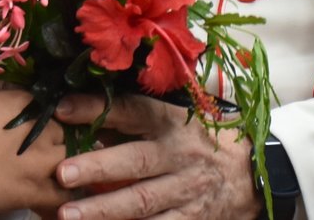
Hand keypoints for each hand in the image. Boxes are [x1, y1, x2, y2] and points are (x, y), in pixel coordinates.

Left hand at [51, 94, 259, 219]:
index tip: (61, 109)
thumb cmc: (201, 139)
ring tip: (68, 214)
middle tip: (62, 172)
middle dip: (98, 167)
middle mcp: (180, 155)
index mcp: (173, 122)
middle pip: (135, 161)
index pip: (132, 110)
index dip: (97, 109)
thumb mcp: (177, 117)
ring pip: (142, 202)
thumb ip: (137, 114)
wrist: (253, 174)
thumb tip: (81, 105)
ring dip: (104, 210)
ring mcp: (186, 191)